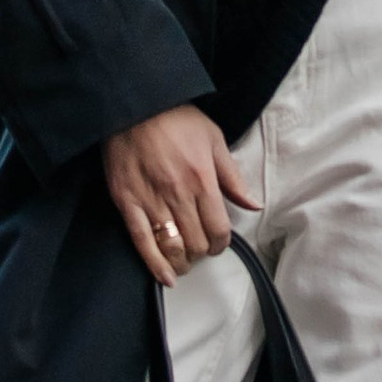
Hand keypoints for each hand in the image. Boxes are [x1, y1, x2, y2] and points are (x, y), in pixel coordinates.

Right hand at [103, 107, 255, 285]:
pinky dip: (155, 265)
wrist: (134, 106)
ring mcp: (151, 201)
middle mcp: (178, 194)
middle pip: (197, 243)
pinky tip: (165, 276)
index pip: (218, 229)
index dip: (221, 245)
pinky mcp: (127, 203)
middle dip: (202, 253)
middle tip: (201, 250)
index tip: (218, 244)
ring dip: (182, 263)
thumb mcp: (214, 140)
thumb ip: (233, 178)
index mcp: (202, 180)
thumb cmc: (176, 119)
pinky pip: (142, 242)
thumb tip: (253, 205)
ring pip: (172, 248)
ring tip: (184, 264)